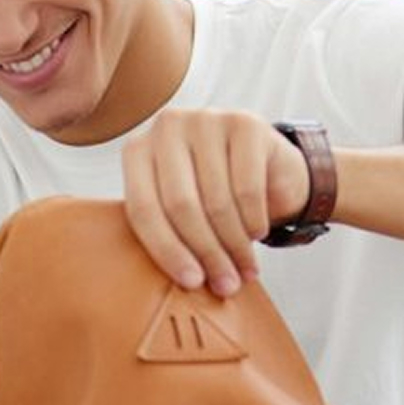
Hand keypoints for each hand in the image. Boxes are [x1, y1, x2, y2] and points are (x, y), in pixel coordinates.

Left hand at [120, 109, 310, 296]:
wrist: (266, 166)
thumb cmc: (214, 195)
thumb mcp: (180, 209)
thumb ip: (168, 232)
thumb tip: (183, 283)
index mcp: (137, 150)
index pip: (143, 208)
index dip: (167, 251)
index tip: (191, 283)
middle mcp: (167, 127)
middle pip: (180, 206)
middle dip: (206, 253)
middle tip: (225, 284)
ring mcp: (206, 119)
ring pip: (217, 201)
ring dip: (234, 246)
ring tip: (244, 270)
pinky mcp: (245, 123)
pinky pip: (247, 188)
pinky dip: (254, 221)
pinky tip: (258, 233)